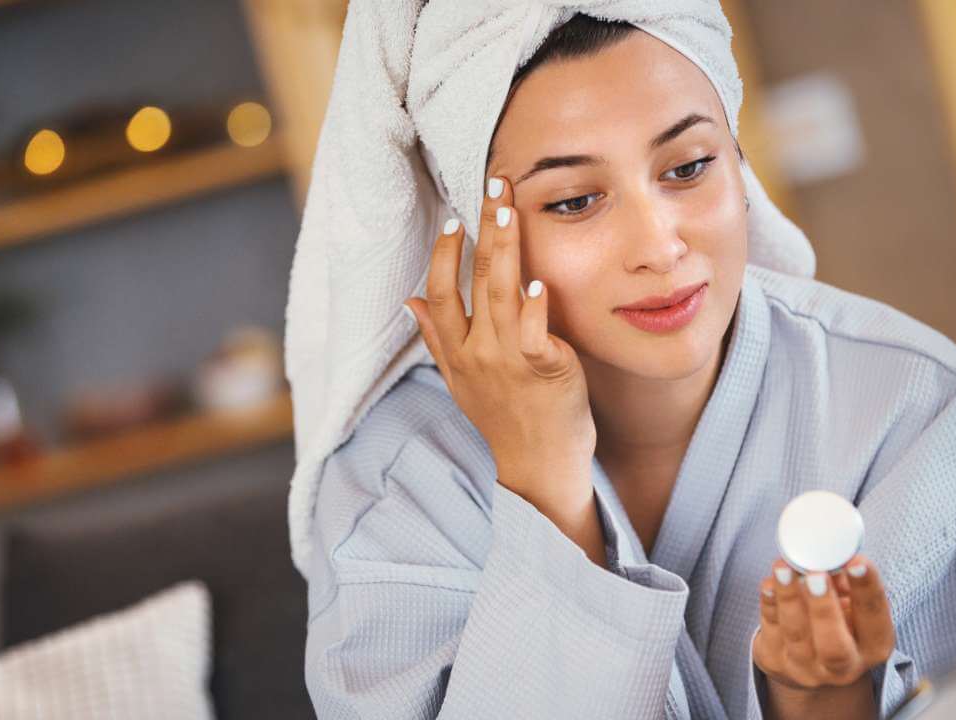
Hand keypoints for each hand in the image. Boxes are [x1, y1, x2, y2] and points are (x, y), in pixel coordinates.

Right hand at [404, 175, 595, 516]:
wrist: (538, 467)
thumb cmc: (504, 421)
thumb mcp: (460, 382)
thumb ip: (437, 339)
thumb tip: (409, 301)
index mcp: (457, 352)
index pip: (439, 293)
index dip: (443, 254)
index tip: (452, 219)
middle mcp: (478, 352)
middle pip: (474, 279)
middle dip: (484, 227)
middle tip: (493, 185)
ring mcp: (511, 361)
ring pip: (502, 293)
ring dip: (506, 247)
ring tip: (509, 208)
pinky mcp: (547, 369)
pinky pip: (535, 331)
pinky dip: (534, 304)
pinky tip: (537, 278)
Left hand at [752, 556, 894, 716]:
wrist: (809, 661)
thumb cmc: (836, 620)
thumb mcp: (850, 603)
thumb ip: (844, 582)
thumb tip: (829, 553)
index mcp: (873, 646)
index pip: (874, 619)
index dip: (867, 589)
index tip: (856, 561)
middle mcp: (843, 666)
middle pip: (834, 645)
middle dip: (824, 607)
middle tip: (816, 575)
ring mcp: (806, 669)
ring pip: (797, 635)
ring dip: (789, 597)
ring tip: (784, 568)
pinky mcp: (775, 661)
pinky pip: (770, 630)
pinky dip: (770, 604)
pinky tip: (769, 584)